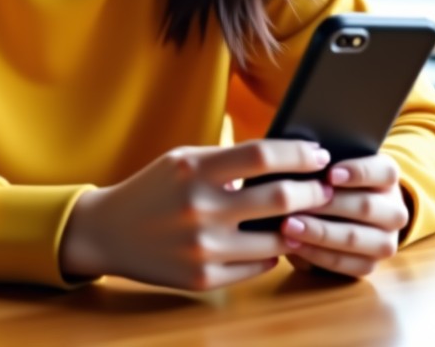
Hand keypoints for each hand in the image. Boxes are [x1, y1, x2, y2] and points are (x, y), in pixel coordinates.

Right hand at [60, 140, 333, 290]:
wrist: (109, 231)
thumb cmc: (154, 188)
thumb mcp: (183, 159)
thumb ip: (227, 159)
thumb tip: (283, 160)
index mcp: (195, 169)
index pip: (261, 155)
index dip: (298, 154)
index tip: (318, 154)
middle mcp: (200, 208)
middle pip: (278, 198)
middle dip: (312, 192)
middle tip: (325, 188)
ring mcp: (202, 248)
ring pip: (275, 239)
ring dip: (299, 227)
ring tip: (307, 216)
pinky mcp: (203, 279)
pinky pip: (257, 267)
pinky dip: (273, 253)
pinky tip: (274, 242)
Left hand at [279, 153, 407, 277]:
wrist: (349, 211)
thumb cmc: (335, 179)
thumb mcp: (337, 164)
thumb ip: (327, 163)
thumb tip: (304, 160)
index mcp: (389, 177)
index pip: (385, 172)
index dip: (358, 172)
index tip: (329, 174)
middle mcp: (395, 210)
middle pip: (366, 207)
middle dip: (328, 205)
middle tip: (295, 201)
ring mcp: (386, 242)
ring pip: (354, 238)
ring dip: (318, 233)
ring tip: (288, 226)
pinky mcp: (371, 265)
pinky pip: (344, 263)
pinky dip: (316, 254)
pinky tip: (294, 245)